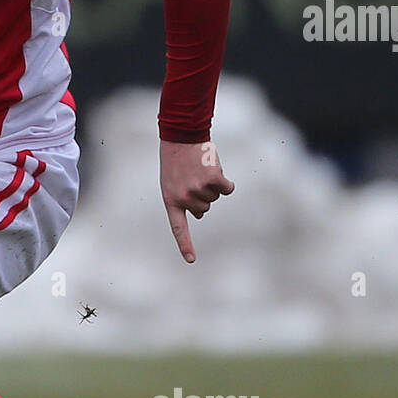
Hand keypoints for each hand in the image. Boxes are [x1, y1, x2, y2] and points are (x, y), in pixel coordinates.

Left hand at [160, 140, 233, 263]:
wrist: (181, 136)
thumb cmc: (176, 160)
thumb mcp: (172, 182)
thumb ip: (183, 199)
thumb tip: (201, 214)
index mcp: (171, 200)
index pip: (178, 228)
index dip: (185, 245)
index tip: (191, 260)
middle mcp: (184, 198)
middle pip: (204, 209)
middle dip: (203, 196)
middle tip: (192, 177)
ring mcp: (198, 189)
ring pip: (215, 197)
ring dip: (212, 185)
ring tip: (199, 170)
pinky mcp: (212, 179)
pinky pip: (227, 188)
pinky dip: (226, 181)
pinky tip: (214, 168)